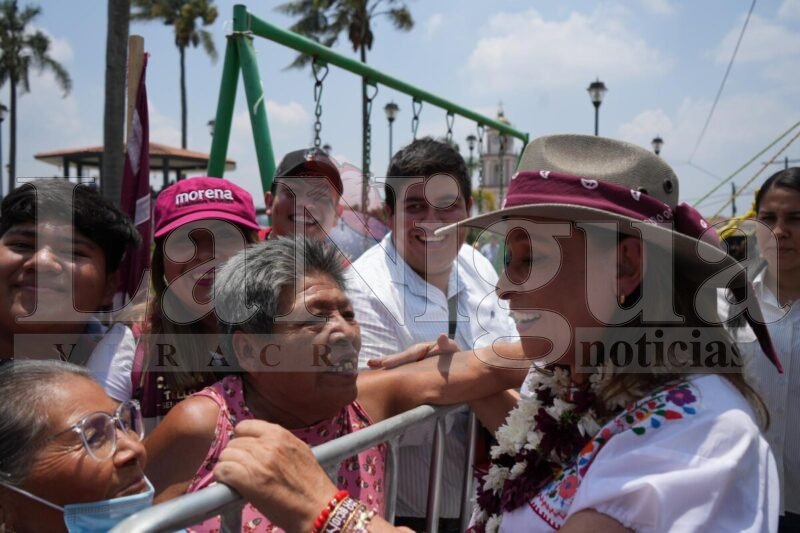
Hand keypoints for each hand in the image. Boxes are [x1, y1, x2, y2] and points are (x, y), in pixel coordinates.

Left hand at [213, 420, 336, 531]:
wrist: (317, 507)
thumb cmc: (311, 483)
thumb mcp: (299, 451)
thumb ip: (278, 443)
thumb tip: (257, 443)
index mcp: (279, 434)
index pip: (245, 426)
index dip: (241, 439)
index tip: (244, 451)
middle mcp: (267, 444)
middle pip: (234, 443)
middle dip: (234, 455)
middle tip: (241, 469)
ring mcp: (257, 461)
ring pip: (226, 456)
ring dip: (227, 467)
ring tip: (236, 478)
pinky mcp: (247, 479)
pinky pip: (223, 471)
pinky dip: (222, 478)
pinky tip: (230, 484)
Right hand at [367, 334, 459, 369]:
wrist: (457, 364)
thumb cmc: (453, 355)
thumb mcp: (451, 349)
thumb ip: (446, 344)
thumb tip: (442, 336)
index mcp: (422, 349)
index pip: (409, 354)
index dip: (397, 359)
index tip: (385, 364)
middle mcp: (415, 354)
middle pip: (400, 357)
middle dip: (386, 360)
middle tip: (371, 363)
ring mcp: (413, 361)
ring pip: (398, 364)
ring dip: (384, 365)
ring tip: (371, 366)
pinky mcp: (413, 368)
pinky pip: (401, 370)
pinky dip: (391, 372)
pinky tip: (380, 376)